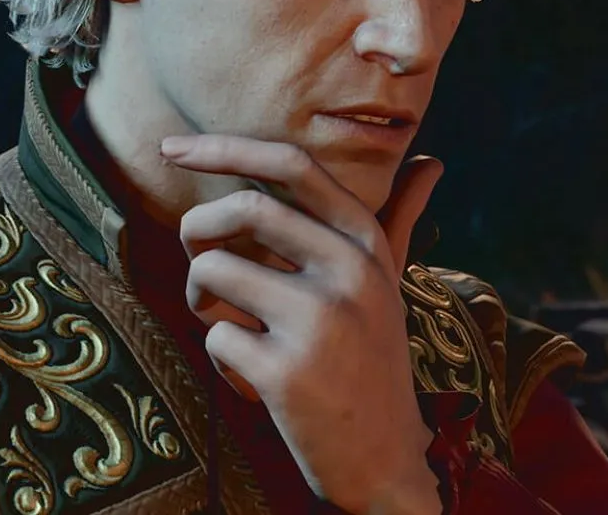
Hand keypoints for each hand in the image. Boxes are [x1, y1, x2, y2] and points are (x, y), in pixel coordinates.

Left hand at [162, 135, 446, 514]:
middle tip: (194, 256)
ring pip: (214, 270)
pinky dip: (220, 361)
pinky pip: (214, 338)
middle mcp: (350, 272)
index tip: (173, 147)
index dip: (225, 147)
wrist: (385, 460)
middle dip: (197, 227)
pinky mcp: (286, 371)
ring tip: (233, 329)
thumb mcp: (390, 286)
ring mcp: (319, 321)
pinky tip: (254, 382)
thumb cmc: (373, 363)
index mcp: (366, 244)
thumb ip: (399, 220)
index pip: (292, 165)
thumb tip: (434, 163)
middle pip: (244, 208)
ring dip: (201, 301)